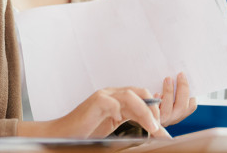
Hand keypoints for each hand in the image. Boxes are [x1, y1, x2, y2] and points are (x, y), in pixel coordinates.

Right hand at [50, 87, 171, 138]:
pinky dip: (118, 110)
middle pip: (141, 92)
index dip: (155, 112)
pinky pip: (111, 102)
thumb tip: (155, 130)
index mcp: (120, 99)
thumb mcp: (116, 127)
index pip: (144, 98)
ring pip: (130, 96)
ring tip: (151, 127)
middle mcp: (113, 94)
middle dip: (153, 110)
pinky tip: (118, 120)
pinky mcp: (95, 101)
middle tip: (158, 128)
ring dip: (144, 111)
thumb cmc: (87, 132)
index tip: (163, 130)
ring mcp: (104, 96)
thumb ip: (133, 123)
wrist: (64, 134)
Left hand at [154, 72, 197, 126]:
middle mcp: (171, 118)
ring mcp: (160, 120)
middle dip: (183, 88)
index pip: (190, 107)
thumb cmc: (154, 97)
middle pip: (182, 107)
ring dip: (169, 92)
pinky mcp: (149, 119)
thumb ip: (175, 90)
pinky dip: (157, 102)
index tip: (188, 81)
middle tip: (180, 74)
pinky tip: (156, 93)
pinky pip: (154, 112)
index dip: (191, 94)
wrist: (135, 108)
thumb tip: (181, 74)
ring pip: (168, 110)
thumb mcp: (167, 95)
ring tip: (167, 79)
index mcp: (179, 113)